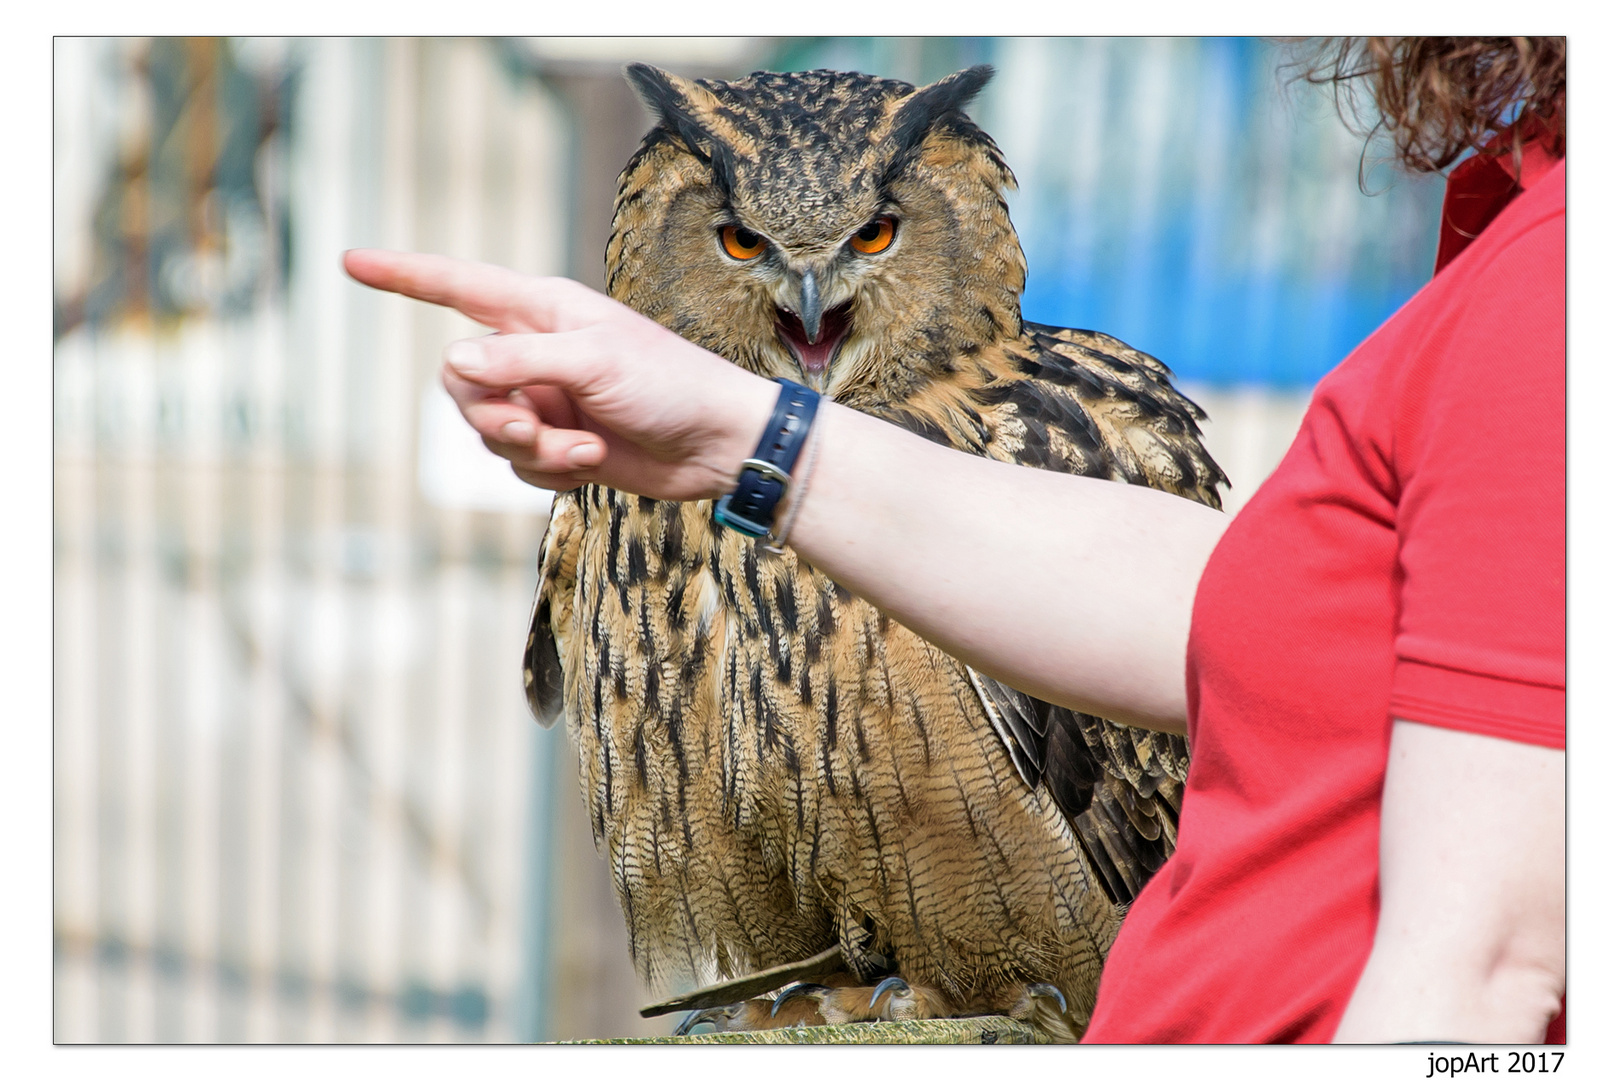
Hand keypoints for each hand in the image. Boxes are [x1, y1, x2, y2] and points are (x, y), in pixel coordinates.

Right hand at [342, 249, 777, 500]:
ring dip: (530, 450)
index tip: (350, 261)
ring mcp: (545, 401)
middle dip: (491, 414)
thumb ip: (519, 359)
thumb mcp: (593, 361)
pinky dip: (549, 473)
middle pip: (460, 382)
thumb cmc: (670, 384)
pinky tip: (592, 466)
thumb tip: (451, 361)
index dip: (403, 276)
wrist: (718, 444)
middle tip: (536, 426)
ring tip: (583, 450)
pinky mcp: (558, 448)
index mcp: (542, 310)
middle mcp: (535, 353)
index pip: (457, 287)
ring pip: (486, 431)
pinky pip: (517, 466)